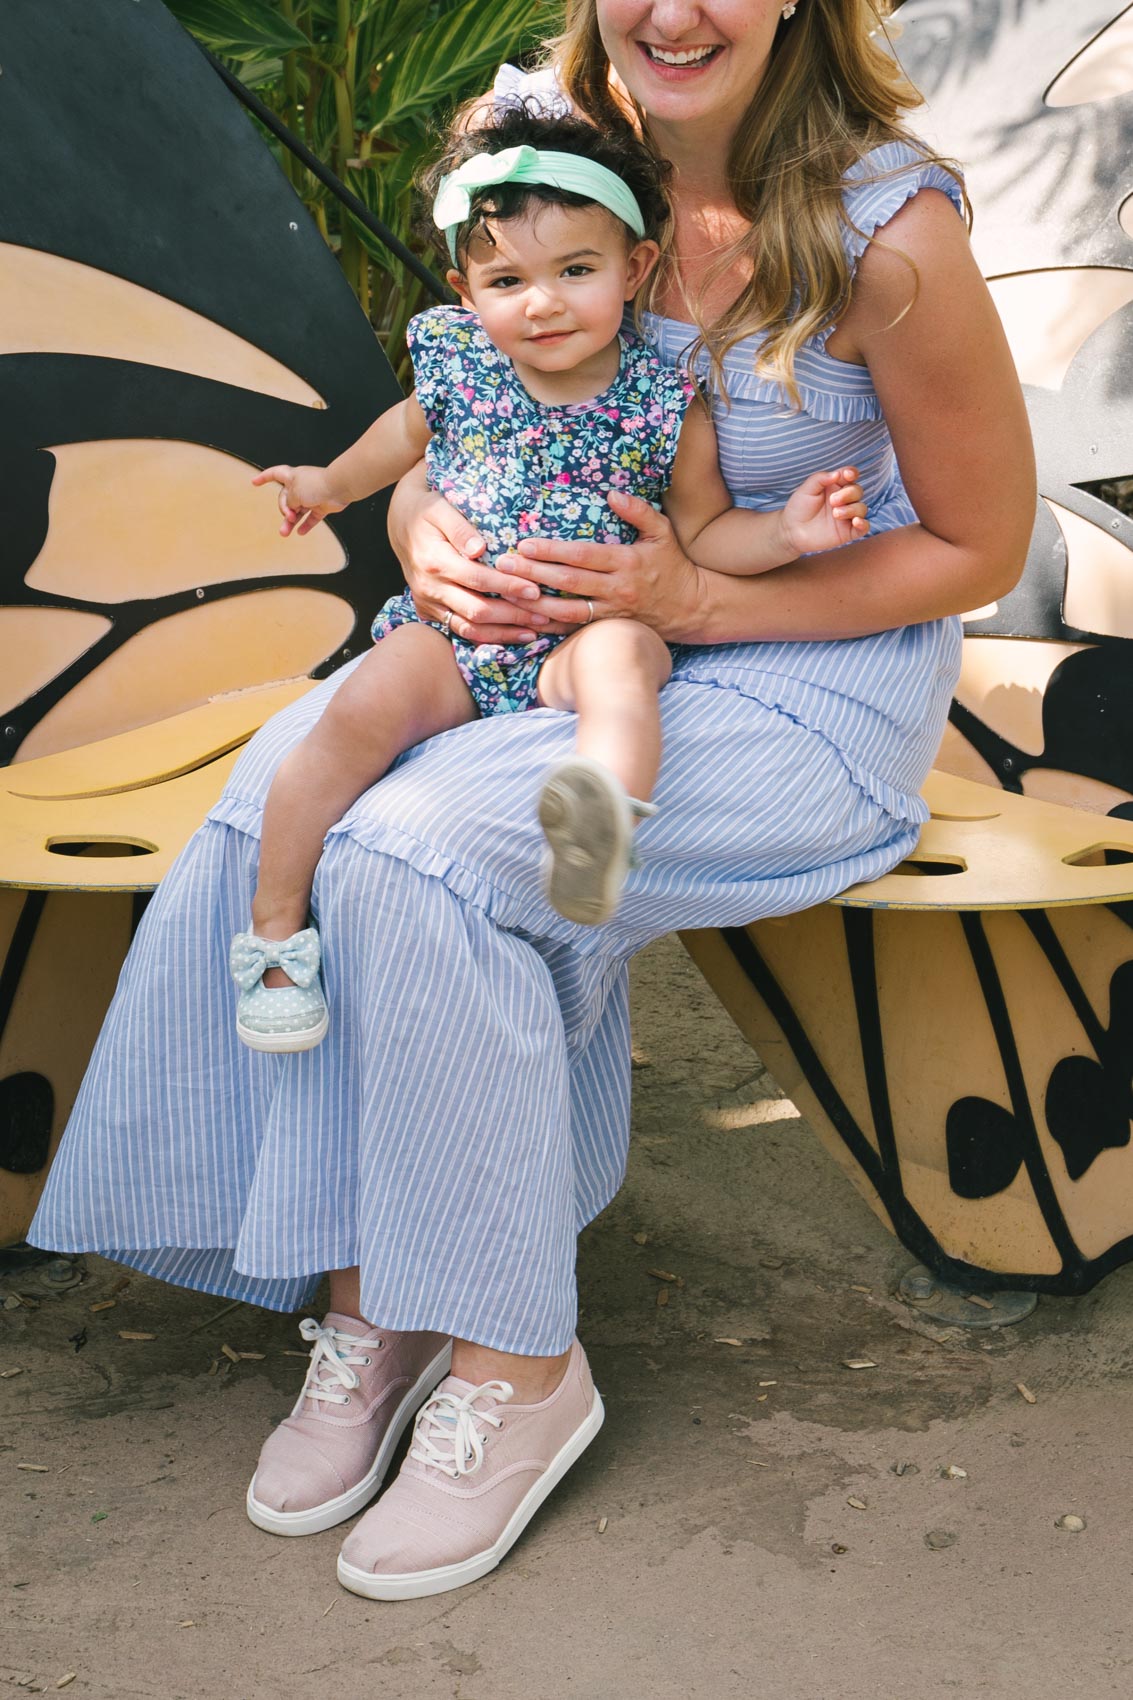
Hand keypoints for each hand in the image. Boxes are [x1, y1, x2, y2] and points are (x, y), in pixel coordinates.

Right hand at [251, 464, 345, 537]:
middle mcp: (301, 485)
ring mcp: (312, 496)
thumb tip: (291, 509)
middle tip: (288, 515)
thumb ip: (288, 501)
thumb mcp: (294, 493)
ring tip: (284, 533)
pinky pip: (312, 518)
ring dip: (290, 522)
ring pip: (298, 511)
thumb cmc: (315, 485)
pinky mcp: (322, 506)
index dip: (264, 477)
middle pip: (285, 499)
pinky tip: (300, 532)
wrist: (339, 487)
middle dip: (284, 509)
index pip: (274, 474)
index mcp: (292, 476)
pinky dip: (306, 525)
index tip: (254, 483)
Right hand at [387, 465, 552, 645]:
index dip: (507, 586)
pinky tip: (511, 635)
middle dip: (512, 615)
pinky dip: (487, 637)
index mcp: (434, 561)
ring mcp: (429, 603)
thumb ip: (459, 526)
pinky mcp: (430, 612)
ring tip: (534, 632)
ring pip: (469, 628)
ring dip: (503, 633)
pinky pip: (460, 630)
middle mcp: (430, 587)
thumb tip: (479, 548)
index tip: (535, 589)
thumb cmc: (427, 511)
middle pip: (476, 610)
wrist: (400, 525)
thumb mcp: (439, 508)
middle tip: (543, 616)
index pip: (477, 579)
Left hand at [502, 490, 704, 640]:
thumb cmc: (673, 566)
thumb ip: (638, 511)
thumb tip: (611, 494)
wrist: (692, 608)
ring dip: (535, 604)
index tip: (525, 545)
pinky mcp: (607, 629)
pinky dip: (549, 627)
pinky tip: (525, 620)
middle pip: (568, 583)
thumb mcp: (662, 532)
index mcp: (627, 562)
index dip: (552, 551)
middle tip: (503, 566)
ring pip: (567, 612)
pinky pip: (574, 630)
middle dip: (533, 574)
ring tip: (506, 594)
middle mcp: (617, 590)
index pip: (583, 556)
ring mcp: (611, 613)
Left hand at [779, 467, 869, 556]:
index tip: (847, 475)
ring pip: (862, 508)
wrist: (792, 530)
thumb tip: (838, 473)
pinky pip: (864, 527)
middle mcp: (844, 500)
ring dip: (852, 509)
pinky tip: (856, 521)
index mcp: (836, 486)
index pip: (850, 476)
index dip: (852, 473)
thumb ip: (821, 478)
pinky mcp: (848, 531)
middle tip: (832, 501)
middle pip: (858, 491)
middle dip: (848, 493)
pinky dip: (863, 524)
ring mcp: (847, 516)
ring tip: (835, 513)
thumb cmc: (799, 507)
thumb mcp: (807, 489)